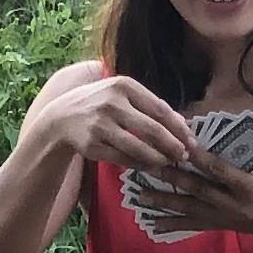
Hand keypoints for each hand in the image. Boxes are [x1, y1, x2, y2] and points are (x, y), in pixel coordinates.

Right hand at [25, 70, 202, 175]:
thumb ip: (150, 106)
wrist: (61, 117)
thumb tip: (183, 125)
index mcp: (123, 85)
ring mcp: (100, 125)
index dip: (178, 127)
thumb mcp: (122, 95)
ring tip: (169, 163)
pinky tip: (150, 167)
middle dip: (172, 145)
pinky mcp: (91, 145)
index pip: (160, 108)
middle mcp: (111, 103)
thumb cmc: (100, 104)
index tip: (191, 140)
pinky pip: (123, 159)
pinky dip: (139, 165)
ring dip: (158, 159)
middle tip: (184, 156)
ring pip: (138, 147)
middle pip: (152, 129)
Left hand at [123, 148, 252, 249]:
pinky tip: (152, 223)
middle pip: (198, 190)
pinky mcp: (221, 226)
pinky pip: (193, 225)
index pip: (221, 170)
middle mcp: (234, 205)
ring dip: (164, 202)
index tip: (182, 144)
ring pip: (190, 209)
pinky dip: (172, 224)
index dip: (200, 158)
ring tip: (140, 196)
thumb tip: (216, 146)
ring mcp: (226, 218)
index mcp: (251, 187)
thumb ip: (245, 162)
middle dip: (173, 178)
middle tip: (148, 166)